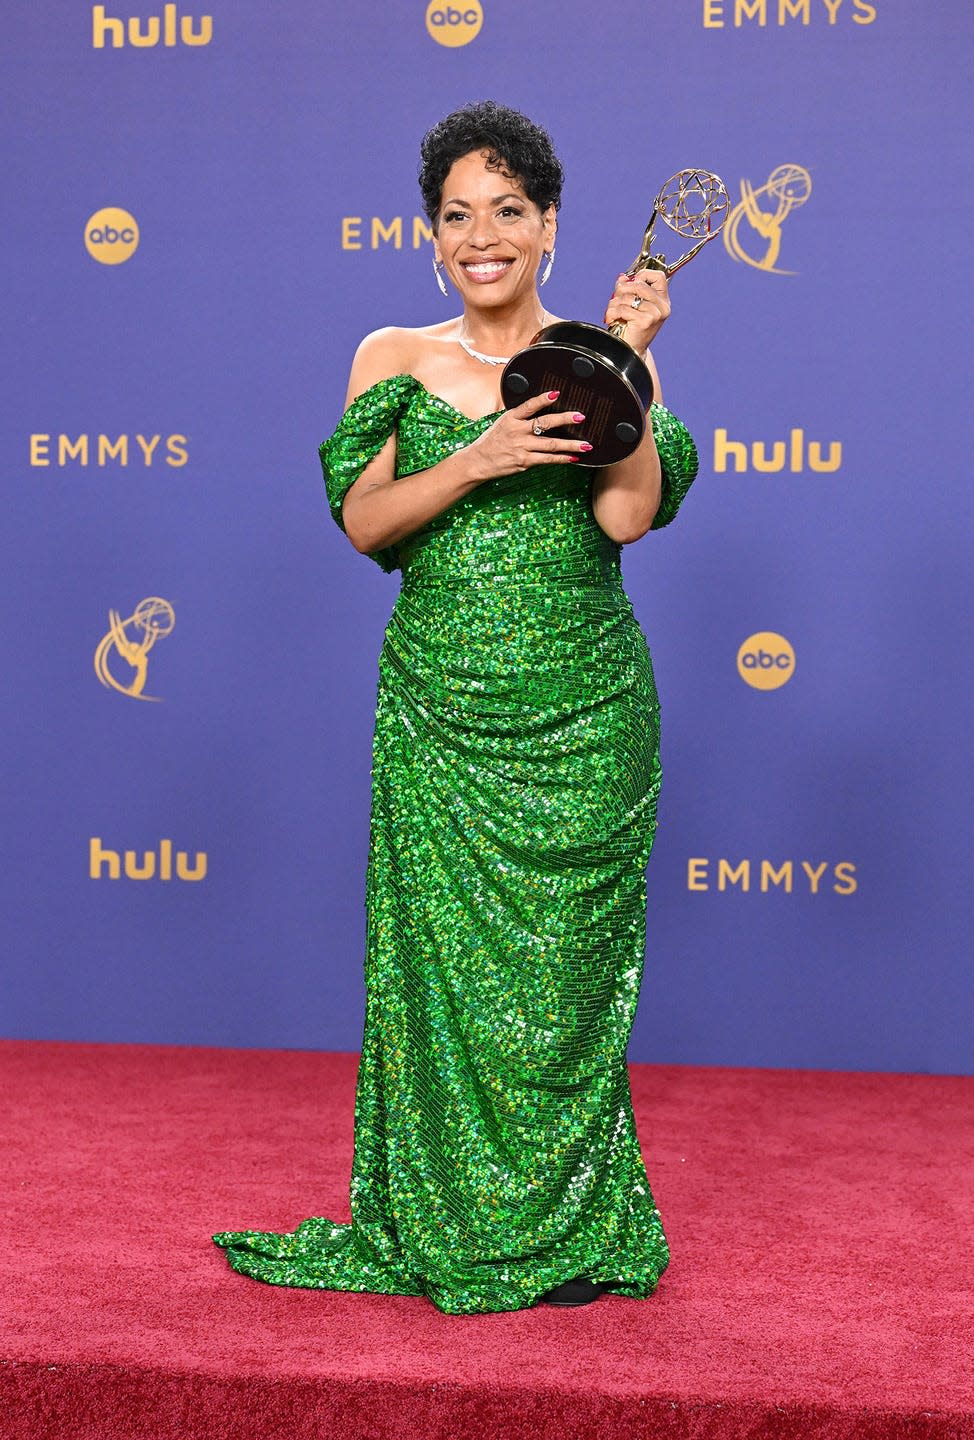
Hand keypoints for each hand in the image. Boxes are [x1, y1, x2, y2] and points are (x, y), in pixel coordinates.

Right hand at [466, 390, 592, 482]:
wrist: (477, 461)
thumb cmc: (491, 442)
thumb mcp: (502, 423)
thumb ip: (520, 417)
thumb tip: (539, 410)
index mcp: (511, 418)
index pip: (529, 406)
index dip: (543, 399)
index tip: (556, 394)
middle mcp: (517, 431)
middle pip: (545, 423)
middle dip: (565, 419)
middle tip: (580, 416)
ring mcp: (522, 447)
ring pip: (551, 444)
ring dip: (571, 445)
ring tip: (586, 445)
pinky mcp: (525, 461)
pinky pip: (547, 459)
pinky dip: (562, 458)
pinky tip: (573, 458)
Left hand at [603, 268, 670, 351]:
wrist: (631, 351)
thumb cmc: (631, 327)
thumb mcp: (632, 304)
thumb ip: (629, 289)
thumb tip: (622, 278)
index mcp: (662, 301)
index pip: (659, 277)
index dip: (643, 275)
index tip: (631, 281)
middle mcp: (662, 307)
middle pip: (639, 285)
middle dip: (622, 290)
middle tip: (616, 298)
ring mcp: (655, 314)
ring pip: (629, 297)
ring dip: (615, 303)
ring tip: (613, 312)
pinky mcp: (645, 321)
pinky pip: (623, 309)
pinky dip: (613, 312)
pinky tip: (612, 319)